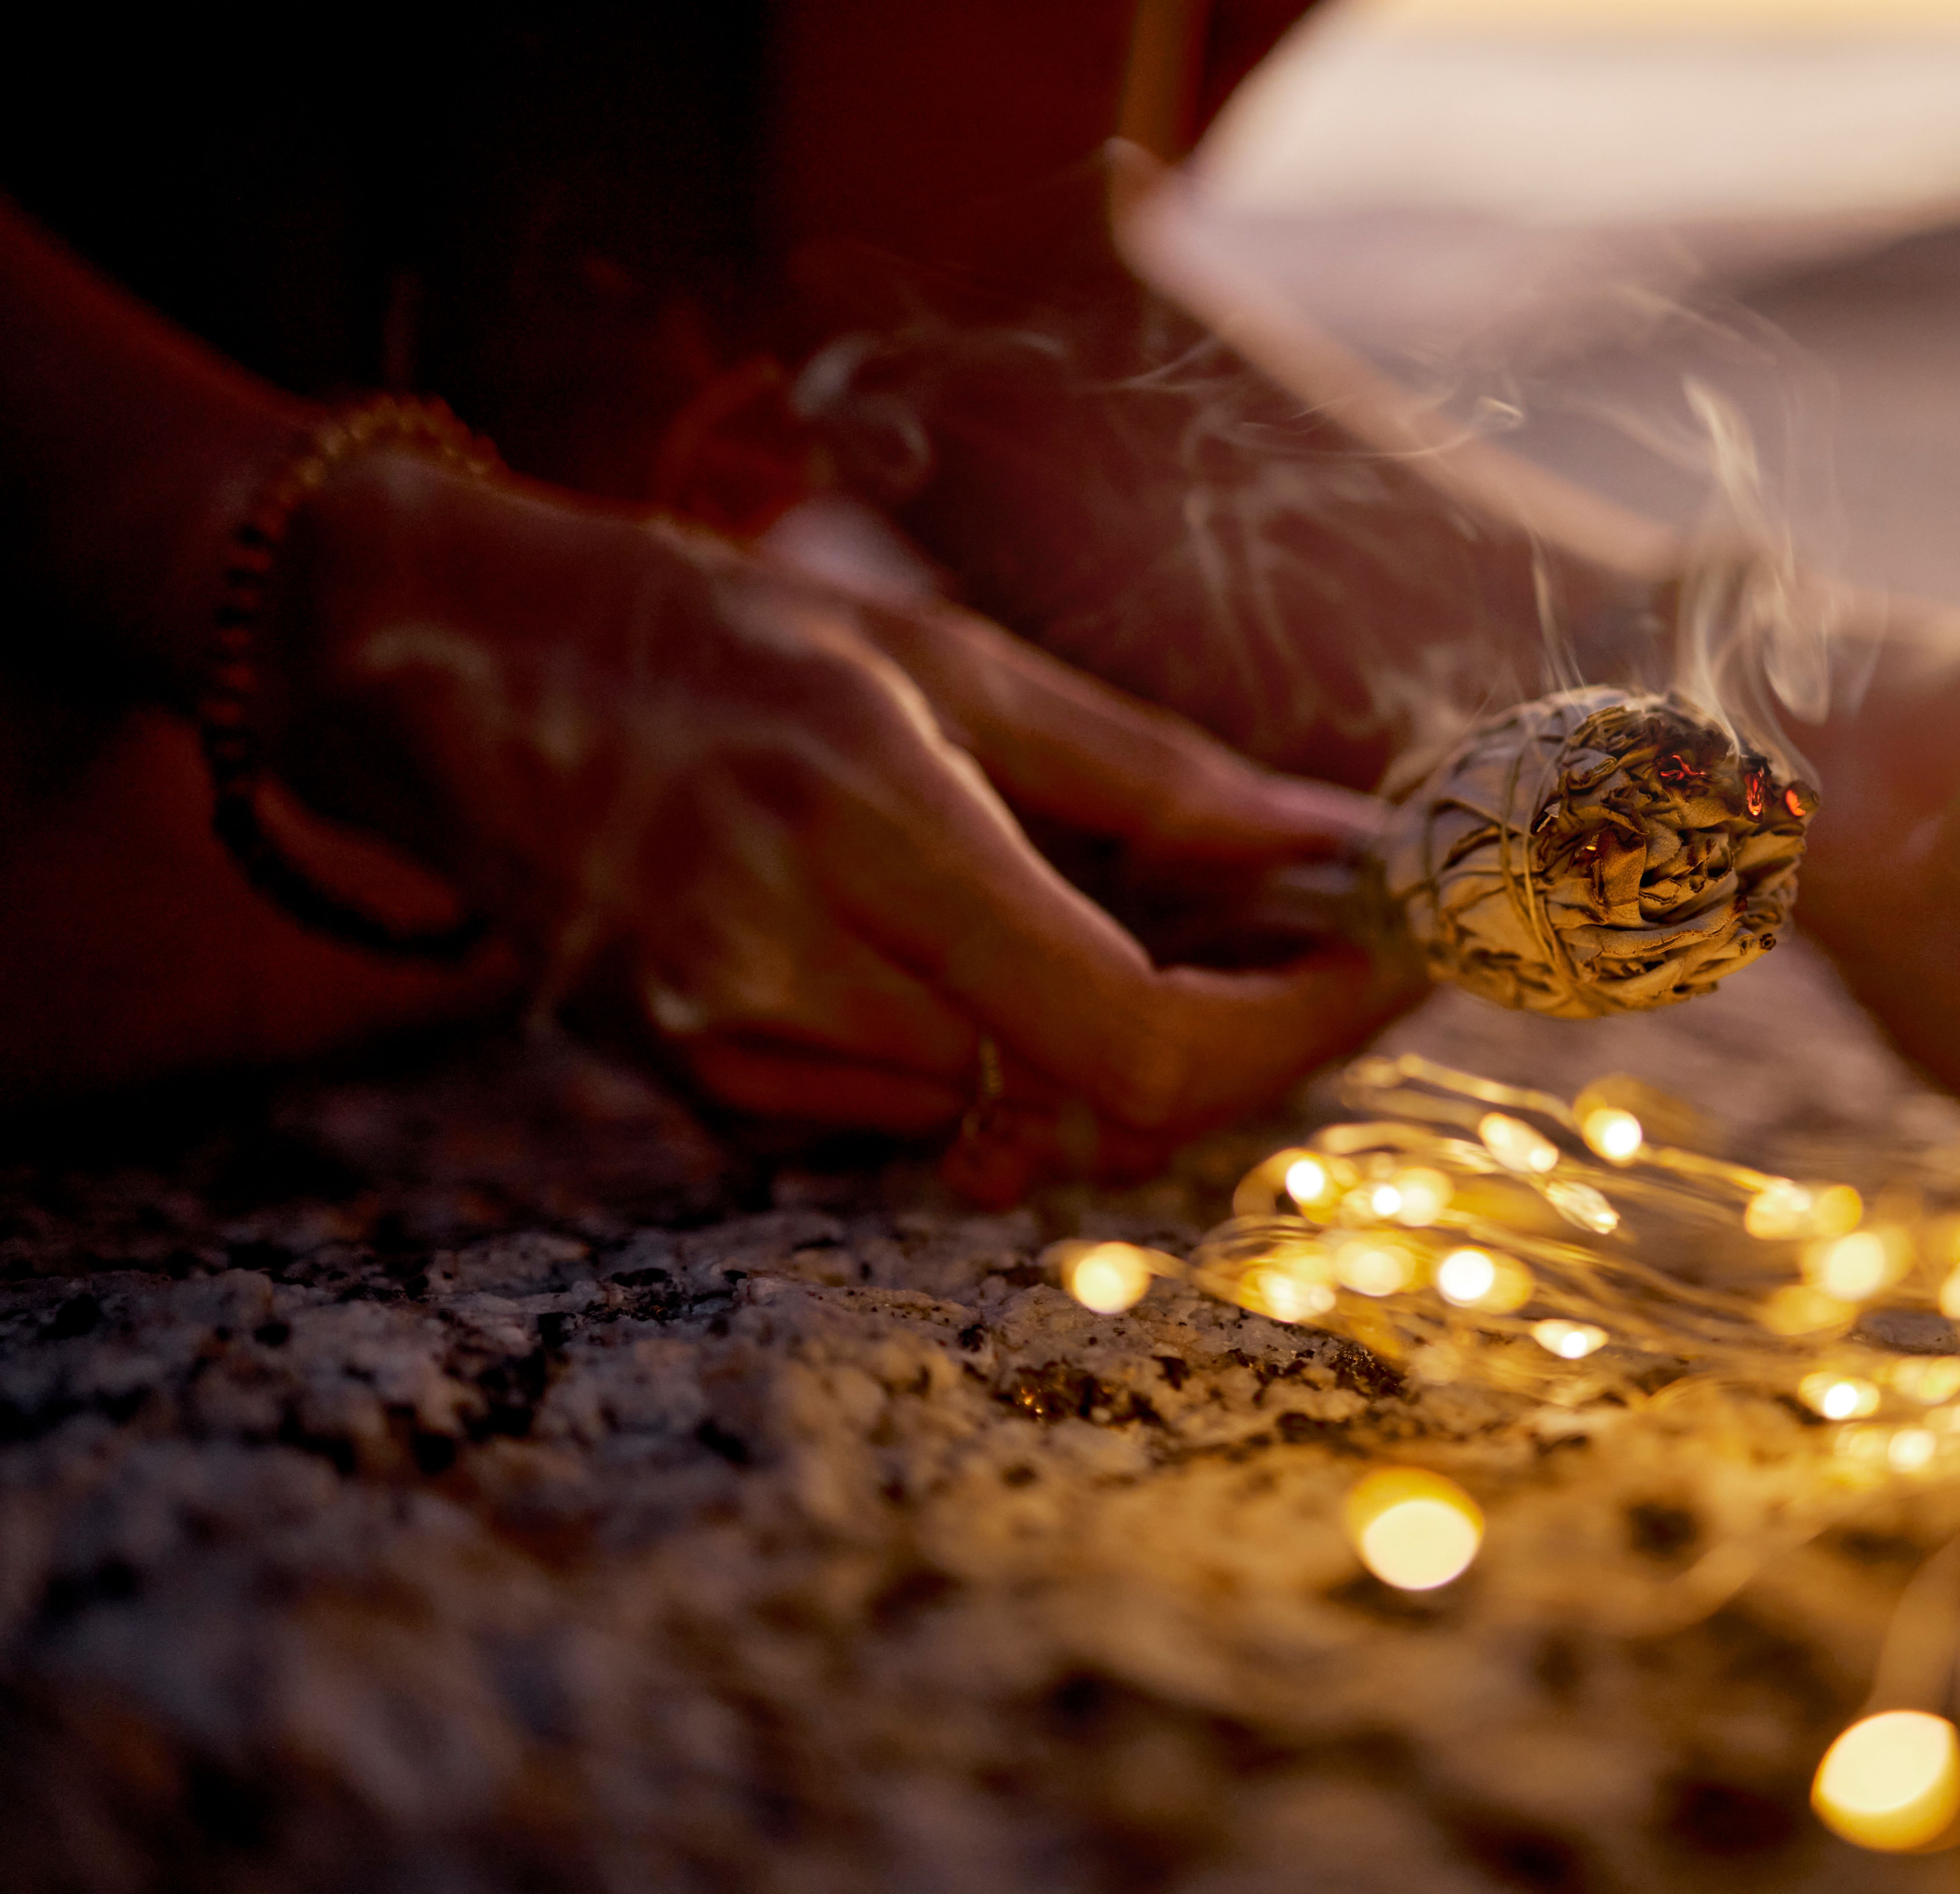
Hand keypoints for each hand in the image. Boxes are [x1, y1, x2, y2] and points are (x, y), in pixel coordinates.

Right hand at [266, 452, 1415, 1174]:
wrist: (433, 675)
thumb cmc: (694, 632)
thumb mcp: (937, 657)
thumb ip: (1148, 777)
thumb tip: (1333, 841)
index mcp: (862, 826)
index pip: (1137, 1034)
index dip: (1299, 1026)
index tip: (1398, 960)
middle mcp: (789, 972)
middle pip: (1105, 1100)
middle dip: (1252, 1035)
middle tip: (1337, 945)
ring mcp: (735, 1056)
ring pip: (1026, 1121)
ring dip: (1140, 1045)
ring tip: (1197, 931)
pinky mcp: (707, 1096)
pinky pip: (928, 1117)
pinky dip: (1020, 1055)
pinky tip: (1040, 957)